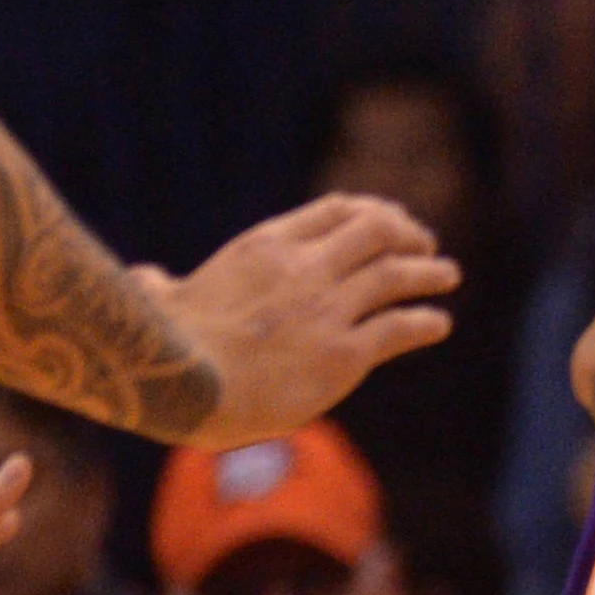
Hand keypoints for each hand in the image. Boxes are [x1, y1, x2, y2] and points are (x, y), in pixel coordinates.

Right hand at [155, 194, 459, 451]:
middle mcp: (304, 268)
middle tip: (426, 244)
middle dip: (407, 234)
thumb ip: (160, 286)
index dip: (369, 211)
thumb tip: (145, 277)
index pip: (333, 210)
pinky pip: (401, 328)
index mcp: (264, 247)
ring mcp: (328, 308)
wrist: (181, 383)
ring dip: (429, 272)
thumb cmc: (160, 346)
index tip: (387, 218)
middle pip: (376, 231)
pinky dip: (426, 322)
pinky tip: (438, 325)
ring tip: (448, 274)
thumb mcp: (159, 300)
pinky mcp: (345, 353)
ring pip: (397, 275)